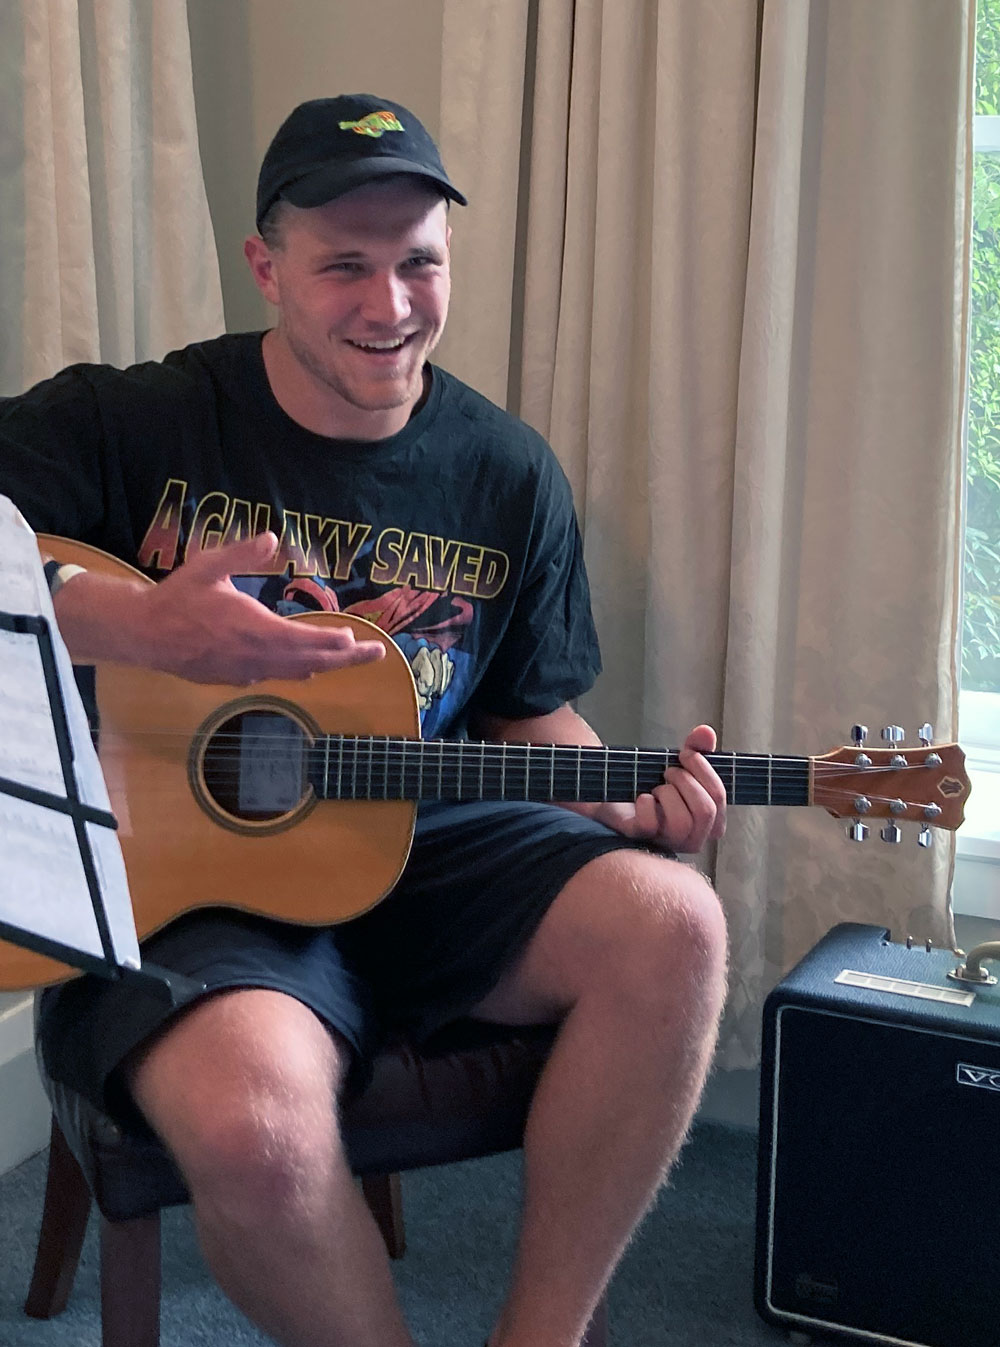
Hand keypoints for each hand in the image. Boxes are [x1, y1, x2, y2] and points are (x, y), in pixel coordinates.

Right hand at [135, 532, 384, 683]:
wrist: (144, 634)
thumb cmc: (177, 597)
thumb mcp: (209, 566)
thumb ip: (243, 552)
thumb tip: (272, 537)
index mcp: (257, 629)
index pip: (306, 641)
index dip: (334, 642)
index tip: (355, 637)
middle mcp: (258, 656)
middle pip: (312, 662)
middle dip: (347, 658)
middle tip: (377, 654)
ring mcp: (246, 671)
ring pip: (295, 673)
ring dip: (325, 665)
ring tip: (348, 658)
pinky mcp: (233, 679)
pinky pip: (273, 677)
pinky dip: (295, 670)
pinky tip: (305, 667)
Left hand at [595, 724, 726, 852]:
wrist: (616, 794)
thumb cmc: (654, 783)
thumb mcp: (680, 765)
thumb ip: (697, 749)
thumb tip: (706, 732)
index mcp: (710, 821)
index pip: (719, 797)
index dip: (703, 770)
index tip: (685, 754)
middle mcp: (694, 837)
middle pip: (705, 810)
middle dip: (685, 781)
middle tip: (668, 771)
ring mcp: (668, 841)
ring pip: (681, 822)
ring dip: (666, 793)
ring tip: (656, 787)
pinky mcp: (642, 838)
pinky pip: (649, 823)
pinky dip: (644, 803)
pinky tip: (641, 798)